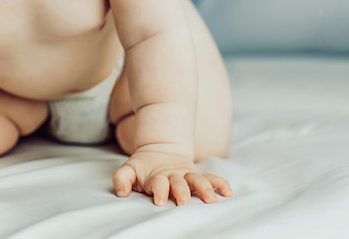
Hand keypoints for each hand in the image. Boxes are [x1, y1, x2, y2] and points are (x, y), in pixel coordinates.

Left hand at [112, 149, 231, 205]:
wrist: (159, 149)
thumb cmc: (143, 167)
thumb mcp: (129, 170)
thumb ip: (122, 179)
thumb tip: (121, 192)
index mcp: (156, 176)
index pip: (158, 183)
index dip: (158, 190)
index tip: (159, 200)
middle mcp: (173, 176)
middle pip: (179, 183)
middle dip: (181, 191)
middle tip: (183, 200)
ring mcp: (186, 175)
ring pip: (197, 180)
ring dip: (204, 189)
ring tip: (211, 200)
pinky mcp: (196, 175)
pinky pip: (210, 178)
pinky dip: (219, 183)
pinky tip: (227, 192)